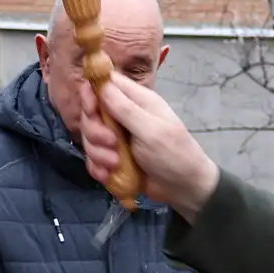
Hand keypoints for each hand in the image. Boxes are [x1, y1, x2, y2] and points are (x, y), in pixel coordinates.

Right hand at [78, 72, 220, 221]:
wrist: (183, 188)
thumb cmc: (174, 154)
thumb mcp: (151, 131)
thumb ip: (125, 108)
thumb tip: (102, 83)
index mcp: (137, 101)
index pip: (105, 83)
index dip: (92, 93)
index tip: (91, 110)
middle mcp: (124, 115)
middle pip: (91, 113)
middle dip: (94, 131)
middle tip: (111, 144)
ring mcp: (116, 137)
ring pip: (89, 137)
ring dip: (97, 153)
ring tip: (114, 164)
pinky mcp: (112, 156)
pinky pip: (93, 157)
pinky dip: (96, 167)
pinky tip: (107, 175)